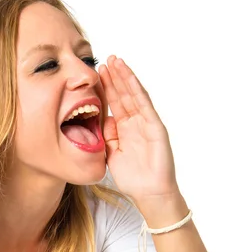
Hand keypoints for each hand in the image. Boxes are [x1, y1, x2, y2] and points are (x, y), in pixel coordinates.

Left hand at [98, 55, 179, 202]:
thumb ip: (107, 136)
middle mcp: (136, 122)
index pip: (114, 103)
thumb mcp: (111, 153)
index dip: (105, 88)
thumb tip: (101, 119)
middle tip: (104, 58)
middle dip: (114, 77)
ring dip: (124, 77)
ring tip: (115, 60)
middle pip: (123, 94)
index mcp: (125, 128)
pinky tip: (128, 76)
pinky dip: (136, 89)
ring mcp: (146, 122)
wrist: (149, 193)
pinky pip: (144, 103)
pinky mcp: (155, 126)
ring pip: (133, 94)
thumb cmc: (133, 178)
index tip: (96, 73)